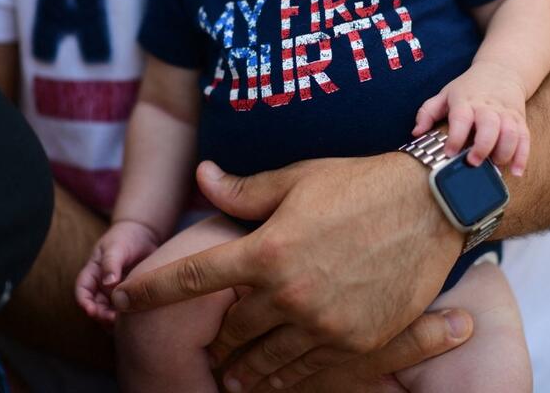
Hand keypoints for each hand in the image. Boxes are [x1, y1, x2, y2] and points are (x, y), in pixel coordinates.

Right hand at [75, 219, 159, 323]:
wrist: (144, 234)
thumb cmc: (125, 237)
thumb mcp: (116, 247)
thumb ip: (110, 263)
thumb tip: (108, 283)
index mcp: (93, 273)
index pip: (82, 290)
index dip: (84, 302)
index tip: (91, 311)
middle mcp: (101, 285)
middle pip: (95, 306)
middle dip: (101, 315)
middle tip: (112, 319)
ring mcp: (115, 291)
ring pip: (110, 311)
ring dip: (113, 319)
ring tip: (124, 322)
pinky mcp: (130, 294)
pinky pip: (126, 310)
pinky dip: (127, 317)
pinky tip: (135, 320)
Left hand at [113, 154, 464, 390]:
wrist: (430, 205)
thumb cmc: (359, 183)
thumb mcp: (297, 179)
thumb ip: (243, 191)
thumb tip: (201, 175)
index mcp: (267, 250)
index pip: (192, 278)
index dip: (148, 290)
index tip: (119, 300)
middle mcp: (289, 294)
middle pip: (230, 330)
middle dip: (213, 336)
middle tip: (207, 343)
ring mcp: (324, 324)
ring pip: (265, 360)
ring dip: (243, 366)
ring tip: (232, 373)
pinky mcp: (357, 343)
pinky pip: (307, 371)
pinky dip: (285, 376)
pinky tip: (276, 374)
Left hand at [413, 60, 529, 174]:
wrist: (501, 70)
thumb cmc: (468, 87)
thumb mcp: (445, 95)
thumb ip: (427, 113)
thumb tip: (415, 133)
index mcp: (466, 101)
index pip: (461, 118)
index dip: (455, 137)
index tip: (449, 153)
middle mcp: (487, 107)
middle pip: (489, 126)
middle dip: (483, 146)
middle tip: (473, 162)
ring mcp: (506, 114)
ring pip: (511, 133)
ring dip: (504, 152)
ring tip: (494, 166)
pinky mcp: (519, 120)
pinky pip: (525, 138)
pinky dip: (522, 156)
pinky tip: (516, 172)